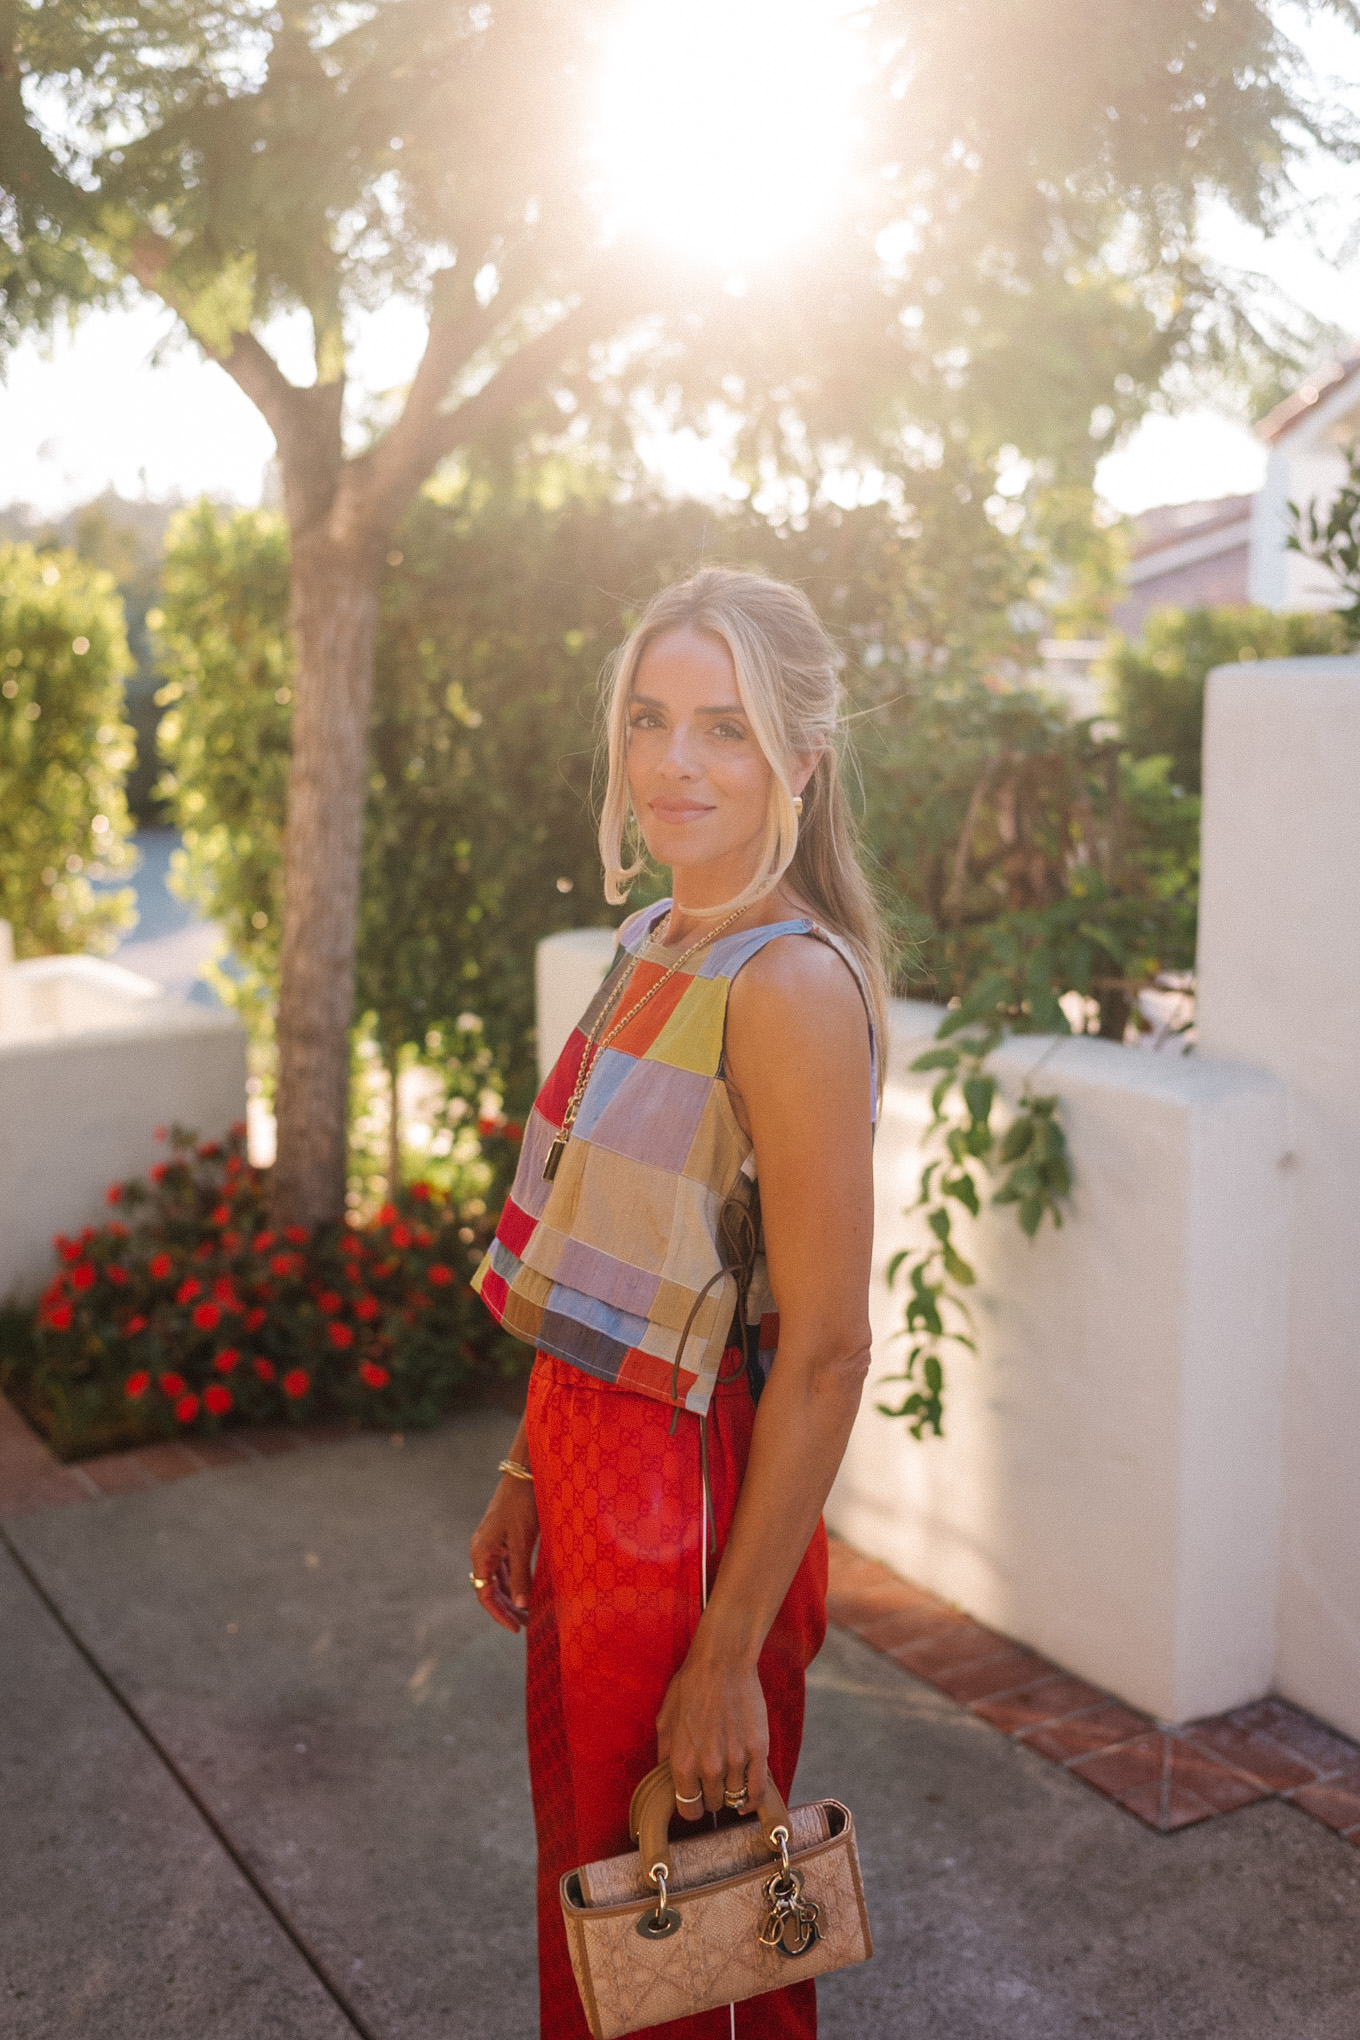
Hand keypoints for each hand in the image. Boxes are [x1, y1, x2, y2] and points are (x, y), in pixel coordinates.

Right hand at [469, 1473, 537, 1633]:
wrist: (525, 1473)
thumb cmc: (523, 1505)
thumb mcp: (523, 1542)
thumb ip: (521, 1575)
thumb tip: (520, 1606)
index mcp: (481, 1553)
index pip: (485, 1594)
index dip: (500, 1614)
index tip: (517, 1629)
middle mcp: (482, 1550)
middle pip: (490, 1589)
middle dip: (507, 1608)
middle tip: (527, 1624)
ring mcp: (491, 1543)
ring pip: (499, 1578)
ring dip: (512, 1596)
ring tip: (530, 1611)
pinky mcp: (502, 1537)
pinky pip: (505, 1566)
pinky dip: (516, 1580)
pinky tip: (529, 1589)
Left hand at [655, 1645, 768, 1819]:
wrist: (722, 1663)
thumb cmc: (691, 1686)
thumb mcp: (665, 1720)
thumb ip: (664, 1754)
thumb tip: (666, 1776)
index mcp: (682, 1763)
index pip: (688, 1809)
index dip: (692, 1806)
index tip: (696, 1798)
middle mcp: (708, 1768)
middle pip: (713, 1804)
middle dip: (711, 1795)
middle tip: (712, 1779)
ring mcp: (735, 1761)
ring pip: (734, 1797)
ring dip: (731, 1791)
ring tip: (729, 1776)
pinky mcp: (758, 1752)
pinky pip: (757, 1791)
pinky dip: (753, 1800)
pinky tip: (747, 1798)